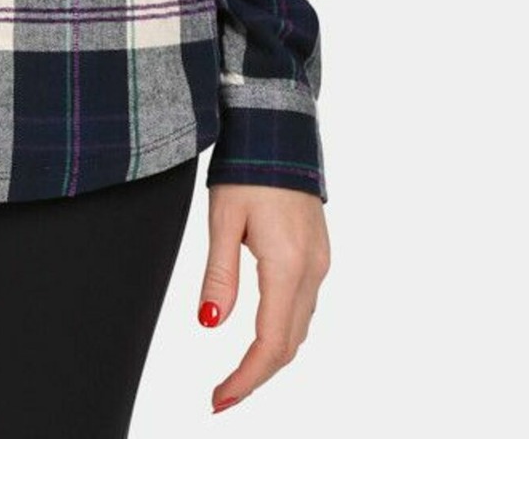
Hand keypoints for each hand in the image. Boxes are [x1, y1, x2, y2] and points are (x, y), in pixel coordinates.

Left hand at [196, 183, 329, 413]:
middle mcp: (313, 269)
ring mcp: (320, 261)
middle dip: (256, 375)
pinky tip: (259, 334)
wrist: (280, 128)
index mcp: (289, 265)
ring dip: (270, 355)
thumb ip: (219, 274)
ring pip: (299, 327)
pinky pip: (303, 305)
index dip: (246, 378)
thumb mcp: (223, 218)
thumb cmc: (247, 166)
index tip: (219, 400)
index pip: (271, 342)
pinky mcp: (318, 252)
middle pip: (289, 343)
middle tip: (221, 396)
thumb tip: (208, 324)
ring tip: (235, 374)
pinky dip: (282, 330)